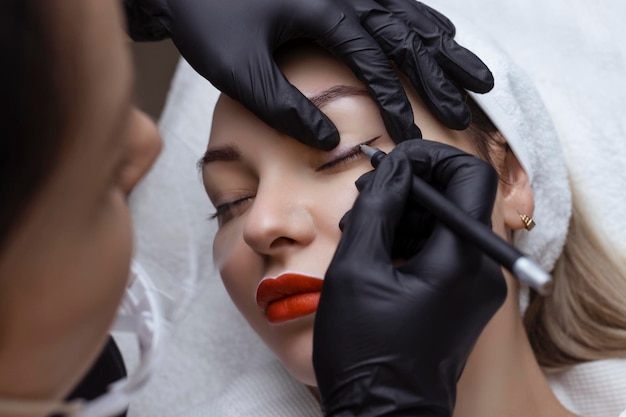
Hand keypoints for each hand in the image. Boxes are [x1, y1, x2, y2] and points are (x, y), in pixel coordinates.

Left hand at [124, 0, 492, 148]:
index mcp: (324, 10)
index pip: (373, 62)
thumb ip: (283, 106)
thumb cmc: (205, 16)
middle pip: (406, 34)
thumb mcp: (238, 67)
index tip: (412, 135)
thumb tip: (328, 139)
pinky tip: (437, 26)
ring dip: (442, 45)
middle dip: (439, 75)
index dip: (396, 102)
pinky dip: (420, 15)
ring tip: (474, 71)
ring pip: (407, 13)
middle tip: (468, 107)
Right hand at [313, 139, 506, 415]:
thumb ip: (378, 207)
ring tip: (359, 226)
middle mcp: (481, 270)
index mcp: (461, 258)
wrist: (383, 415)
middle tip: (365, 195)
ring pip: (447, 223)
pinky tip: (373, 248)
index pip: (469, 175)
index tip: (389, 163)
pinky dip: (410, 239)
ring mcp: (475, 287)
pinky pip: (442, 251)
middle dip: (410, 186)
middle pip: (457, 198)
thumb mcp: (357, 269)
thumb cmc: (365, 352)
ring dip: (405, 213)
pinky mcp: (462, 299)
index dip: (429, 158)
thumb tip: (394, 167)